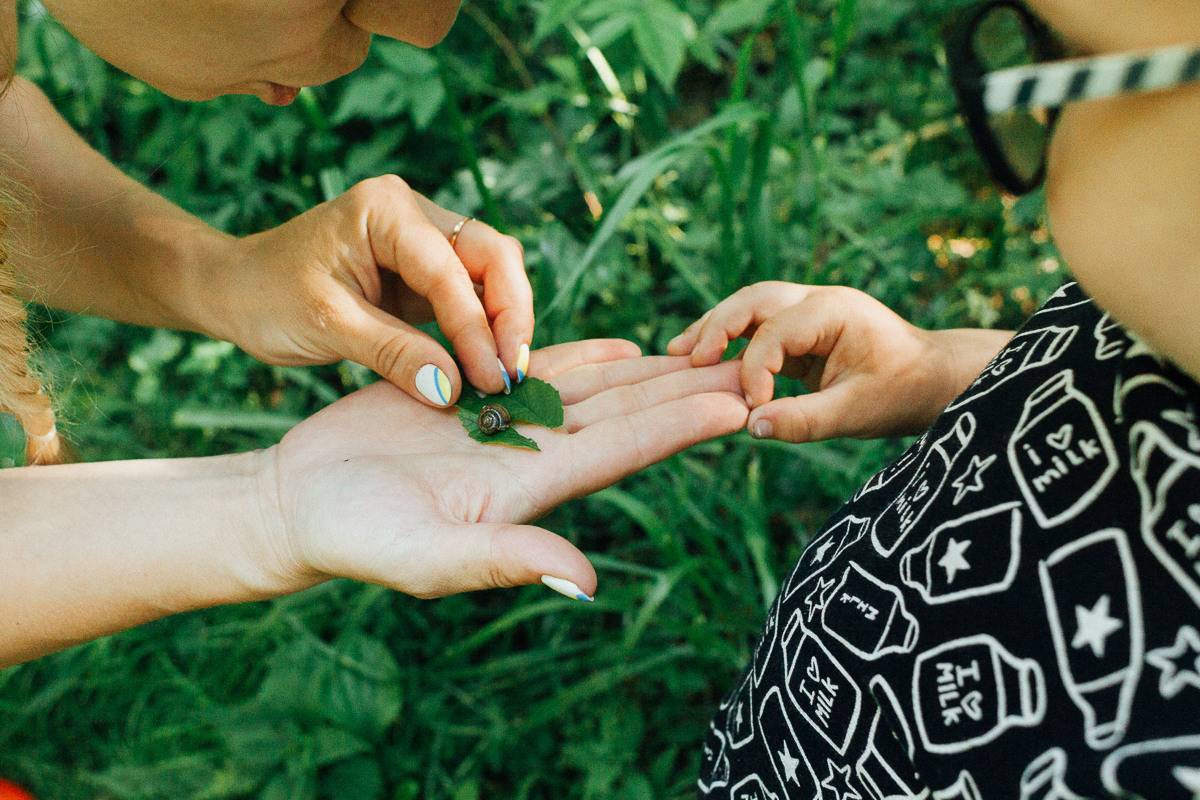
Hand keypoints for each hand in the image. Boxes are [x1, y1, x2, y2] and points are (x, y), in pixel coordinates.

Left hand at [210, 176, 529, 404]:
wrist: (235, 291)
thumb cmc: (267, 297)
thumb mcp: (328, 326)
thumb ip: (394, 354)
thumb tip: (453, 389)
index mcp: (386, 210)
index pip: (450, 270)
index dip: (476, 328)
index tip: (491, 379)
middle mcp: (414, 215)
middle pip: (492, 257)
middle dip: (510, 316)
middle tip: (513, 374)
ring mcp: (423, 242)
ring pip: (491, 275)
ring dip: (504, 324)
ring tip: (506, 375)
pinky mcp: (425, 274)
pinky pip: (471, 297)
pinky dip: (484, 330)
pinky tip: (488, 366)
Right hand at [264, 340, 748, 598]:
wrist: (299, 504)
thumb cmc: (356, 539)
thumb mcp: (430, 557)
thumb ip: (508, 559)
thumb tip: (589, 581)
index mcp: (529, 488)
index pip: (621, 451)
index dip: (679, 427)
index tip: (737, 405)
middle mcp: (528, 454)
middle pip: (623, 414)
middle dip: (682, 390)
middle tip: (746, 363)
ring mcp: (503, 423)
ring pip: (592, 388)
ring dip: (647, 369)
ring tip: (701, 348)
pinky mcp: (470, 394)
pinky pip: (539, 367)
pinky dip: (585, 353)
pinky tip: (626, 345)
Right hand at [668, 282, 1010, 441]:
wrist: (935, 380)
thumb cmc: (904, 393)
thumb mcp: (857, 413)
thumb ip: (804, 420)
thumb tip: (751, 427)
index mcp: (835, 310)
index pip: (776, 332)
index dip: (754, 370)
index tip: (747, 408)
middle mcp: (818, 301)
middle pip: (753, 301)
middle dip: (715, 326)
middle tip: (682, 358)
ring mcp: (809, 312)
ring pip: (750, 308)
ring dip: (715, 329)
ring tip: (677, 354)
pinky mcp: (802, 332)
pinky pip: (757, 329)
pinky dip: (730, 343)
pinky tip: (704, 363)